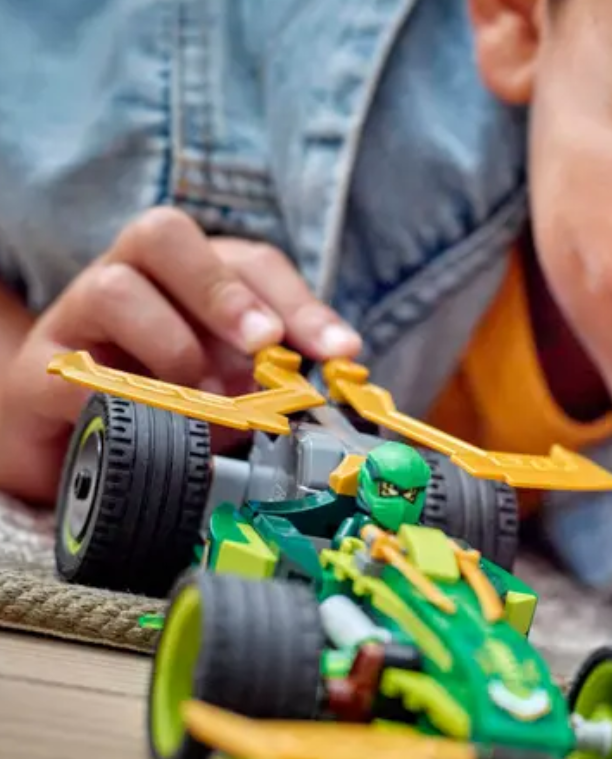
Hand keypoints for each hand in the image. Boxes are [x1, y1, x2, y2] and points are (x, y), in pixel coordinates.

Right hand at [0, 207, 361, 502]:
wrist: (77, 443)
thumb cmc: (169, 404)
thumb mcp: (235, 388)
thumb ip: (275, 379)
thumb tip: (332, 389)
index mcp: (190, 277)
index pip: (248, 261)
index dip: (300, 301)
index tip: (342, 351)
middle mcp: (130, 277)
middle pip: (162, 234)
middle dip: (224, 290)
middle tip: (264, 343)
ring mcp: (79, 318)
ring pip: (112, 287)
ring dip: (173, 347)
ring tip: (201, 398)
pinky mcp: (40, 373)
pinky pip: (69, 371)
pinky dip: (121, 399)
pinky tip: (156, 424)